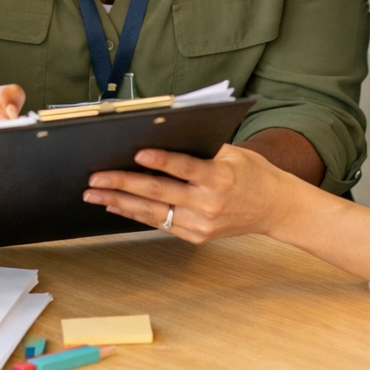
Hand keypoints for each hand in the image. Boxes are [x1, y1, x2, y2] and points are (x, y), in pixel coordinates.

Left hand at [83, 143, 292, 243]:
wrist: (275, 207)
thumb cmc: (252, 173)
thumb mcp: (232, 152)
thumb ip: (199, 147)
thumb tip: (161, 133)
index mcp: (219, 177)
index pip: (184, 168)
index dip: (160, 161)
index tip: (137, 153)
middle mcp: (209, 203)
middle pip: (159, 192)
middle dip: (122, 184)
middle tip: (95, 178)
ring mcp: (201, 224)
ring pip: (153, 212)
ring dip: (120, 202)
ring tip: (94, 195)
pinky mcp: (196, 236)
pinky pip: (160, 223)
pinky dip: (135, 214)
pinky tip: (115, 205)